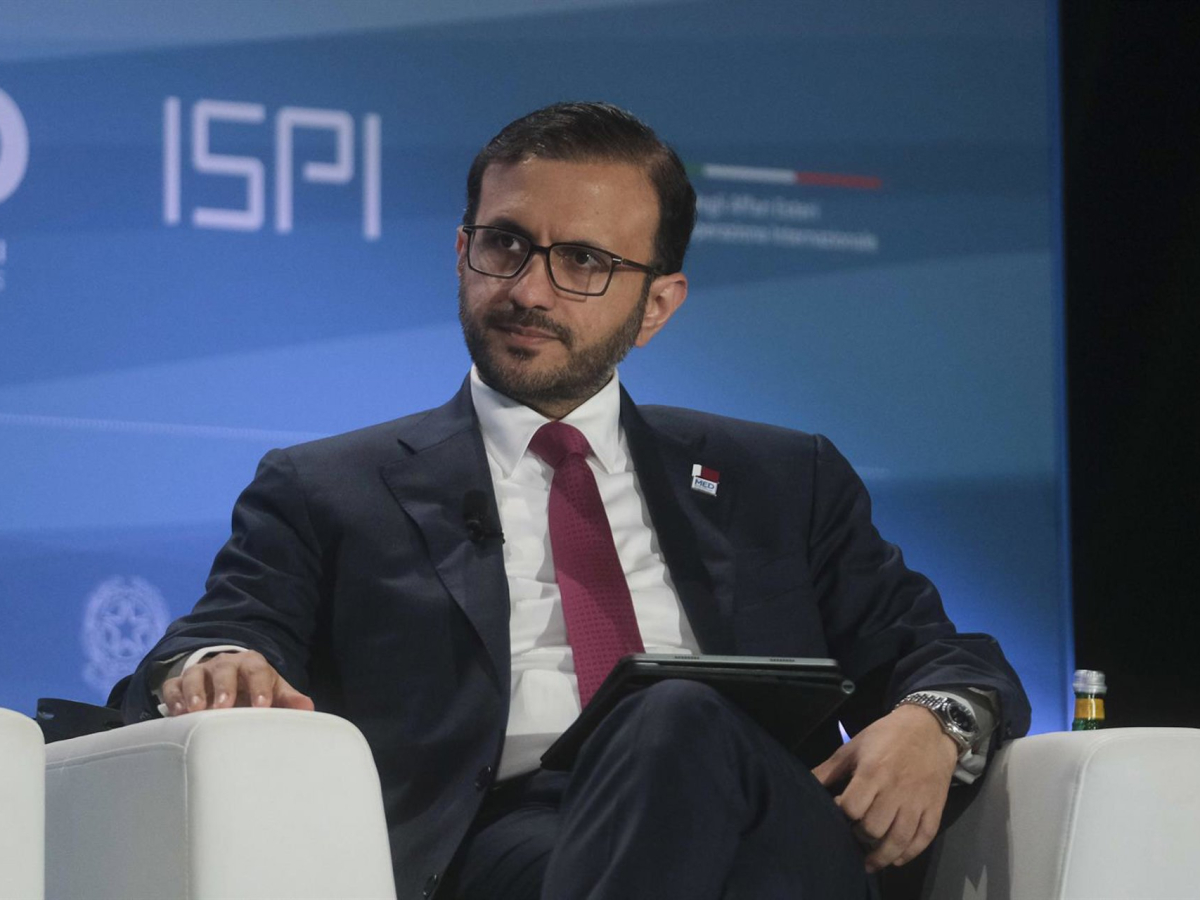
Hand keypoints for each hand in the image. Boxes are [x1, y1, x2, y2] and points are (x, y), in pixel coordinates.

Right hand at [160, 650, 313, 715]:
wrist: (227, 677)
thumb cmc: (254, 688)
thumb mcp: (273, 689)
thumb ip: (289, 699)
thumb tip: (308, 709)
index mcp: (251, 664)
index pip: (257, 670)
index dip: (260, 686)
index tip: (262, 706)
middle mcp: (224, 665)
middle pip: (224, 670)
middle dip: (224, 687)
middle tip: (224, 707)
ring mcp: (200, 673)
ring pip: (194, 676)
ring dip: (195, 692)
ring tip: (197, 711)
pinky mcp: (179, 684)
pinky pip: (172, 687)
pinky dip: (174, 699)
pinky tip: (178, 714)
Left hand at [812, 703, 957, 872]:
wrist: (929, 728)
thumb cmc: (886, 735)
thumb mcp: (853, 746)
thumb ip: (829, 770)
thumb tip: (805, 784)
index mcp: (873, 773)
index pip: (852, 808)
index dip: (841, 814)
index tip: (839, 812)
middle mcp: (896, 791)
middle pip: (874, 828)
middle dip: (859, 836)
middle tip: (854, 833)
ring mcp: (917, 802)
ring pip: (898, 839)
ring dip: (882, 856)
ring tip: (869, 862)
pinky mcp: (934, 808)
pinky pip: (923, 838)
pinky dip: (909, 853)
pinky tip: (895, 858)